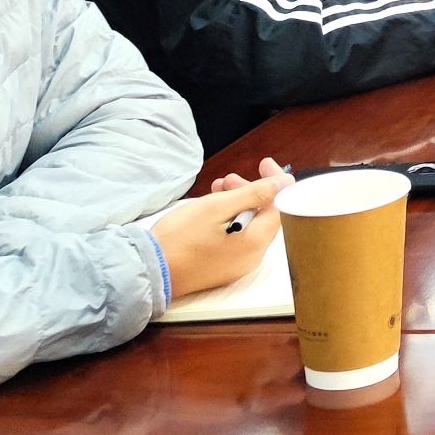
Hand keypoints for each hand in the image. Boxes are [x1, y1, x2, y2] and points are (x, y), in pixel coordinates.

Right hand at [154, 160, 290, 297]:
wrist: (149, 270)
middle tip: (228, 179)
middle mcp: (252, 258)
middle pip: (263, 217)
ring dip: (236, 204)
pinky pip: (235, 239)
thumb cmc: (180, 237)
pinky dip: (228, 220)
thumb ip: (254, 194)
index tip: (264, 163)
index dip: (274, 183)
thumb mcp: (217, 207)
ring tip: (216, 190)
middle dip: (250, 193)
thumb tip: (285, 183)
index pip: (279, 206)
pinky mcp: (221, 269)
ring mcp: (237, 266)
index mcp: (256, 243)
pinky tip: (211, 209)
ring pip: (248, 226)